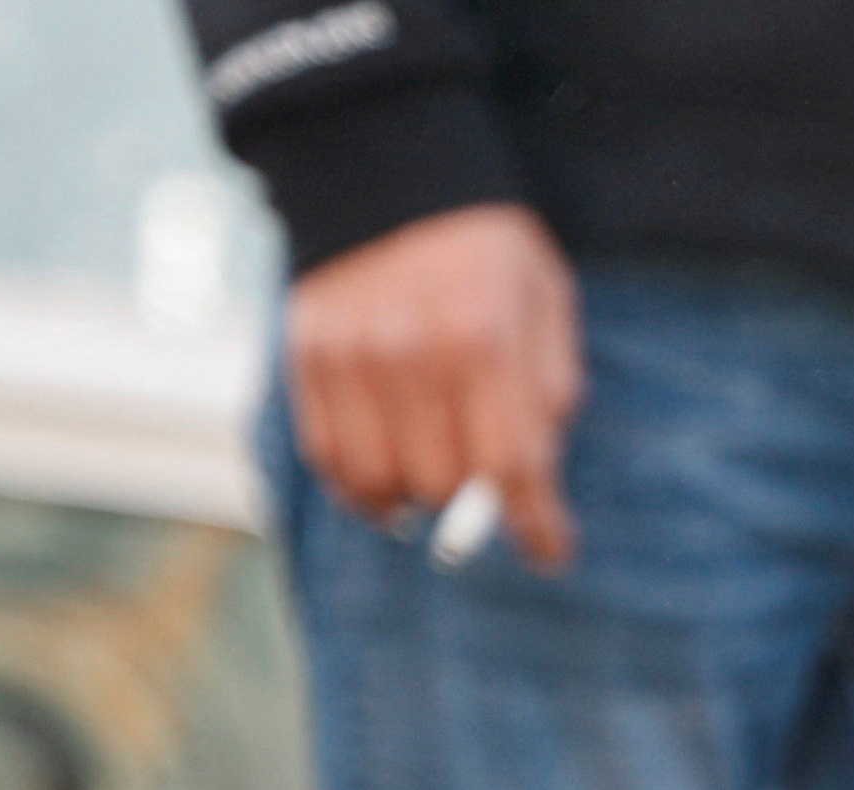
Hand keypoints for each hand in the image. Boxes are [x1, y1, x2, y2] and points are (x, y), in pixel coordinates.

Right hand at [281, 202, 582, 567]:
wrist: (387, 172)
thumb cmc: (487, 253)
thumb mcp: (547, 306)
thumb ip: (548, 394)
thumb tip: (534, 483)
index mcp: (480, 341)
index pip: (510, 467)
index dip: (535, 525)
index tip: (550, 554)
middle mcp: (407, 354)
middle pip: (440, 483)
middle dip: (475, 505)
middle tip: (489, 498)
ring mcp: (346, 357)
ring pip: (376, 484)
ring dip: (412, 504)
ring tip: (434, 496)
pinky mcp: (303, 357)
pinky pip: (325, 456)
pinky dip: (357, 487)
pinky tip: (384, 483)